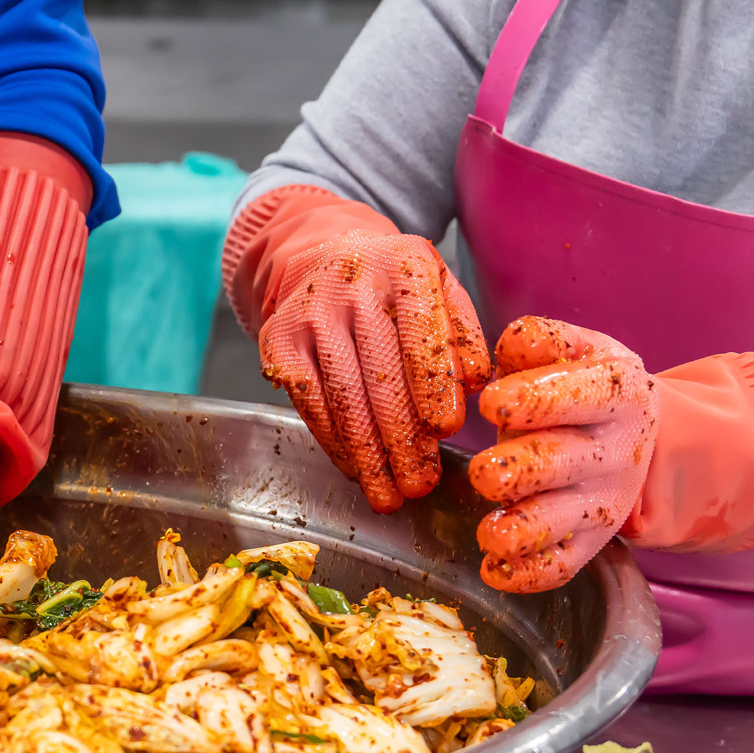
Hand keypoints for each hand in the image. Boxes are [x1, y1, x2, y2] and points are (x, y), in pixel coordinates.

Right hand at [257, 229, 491, 511]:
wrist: (324, 258)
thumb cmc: (395, 286)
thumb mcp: (441, 289)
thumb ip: (464, 334)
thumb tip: (476, 386)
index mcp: (403, 265)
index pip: (418, 336)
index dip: (431, 388)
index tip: (444, 431)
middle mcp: (351, 285)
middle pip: (378, 377)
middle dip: (402, 441)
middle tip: (420, 484)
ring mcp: (308, 315)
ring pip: (343, 400)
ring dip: (368, 457)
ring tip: (389, 494)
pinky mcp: (277, 341)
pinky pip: (311, 405)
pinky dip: (336, 445)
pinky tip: (355, 469)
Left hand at [469, 316, 656, 592]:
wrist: (637, 438)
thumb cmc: (584, 386)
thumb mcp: (578, 350)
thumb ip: (543, 342)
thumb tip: (514, 344)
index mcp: (616, 395)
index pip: (579, 396)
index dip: (531, 399)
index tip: (491, 401)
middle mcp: (613, 453)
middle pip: (557, 464)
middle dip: (512, 470)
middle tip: (485, 470)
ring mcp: (601, 503)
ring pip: (557, 523)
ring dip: (516, 530)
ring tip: (489, 529)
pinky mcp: (588, 543)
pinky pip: (559, 568)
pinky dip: (524, 575)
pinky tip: (493, 566)